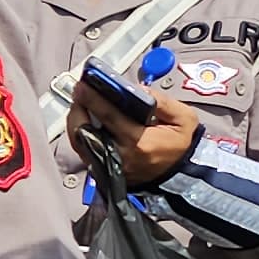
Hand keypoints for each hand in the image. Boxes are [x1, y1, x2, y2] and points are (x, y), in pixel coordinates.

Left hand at [71, 76, 203, 185]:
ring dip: (75, 120)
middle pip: (86, 130)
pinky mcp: (103, 170)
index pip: (110, 116)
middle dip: (78, 108)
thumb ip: (162, 102)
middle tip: (79, 91)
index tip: (84, 85)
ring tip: (79, 102)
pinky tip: (83, 119)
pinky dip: (79, 133)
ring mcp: (108, 165)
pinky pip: (83, 150)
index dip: (93, 99)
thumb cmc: (179, 145)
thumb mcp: (183, 119)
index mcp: (140, 142)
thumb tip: (137, 90)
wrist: (178, 174)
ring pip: (79, 141)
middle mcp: (120, 155)